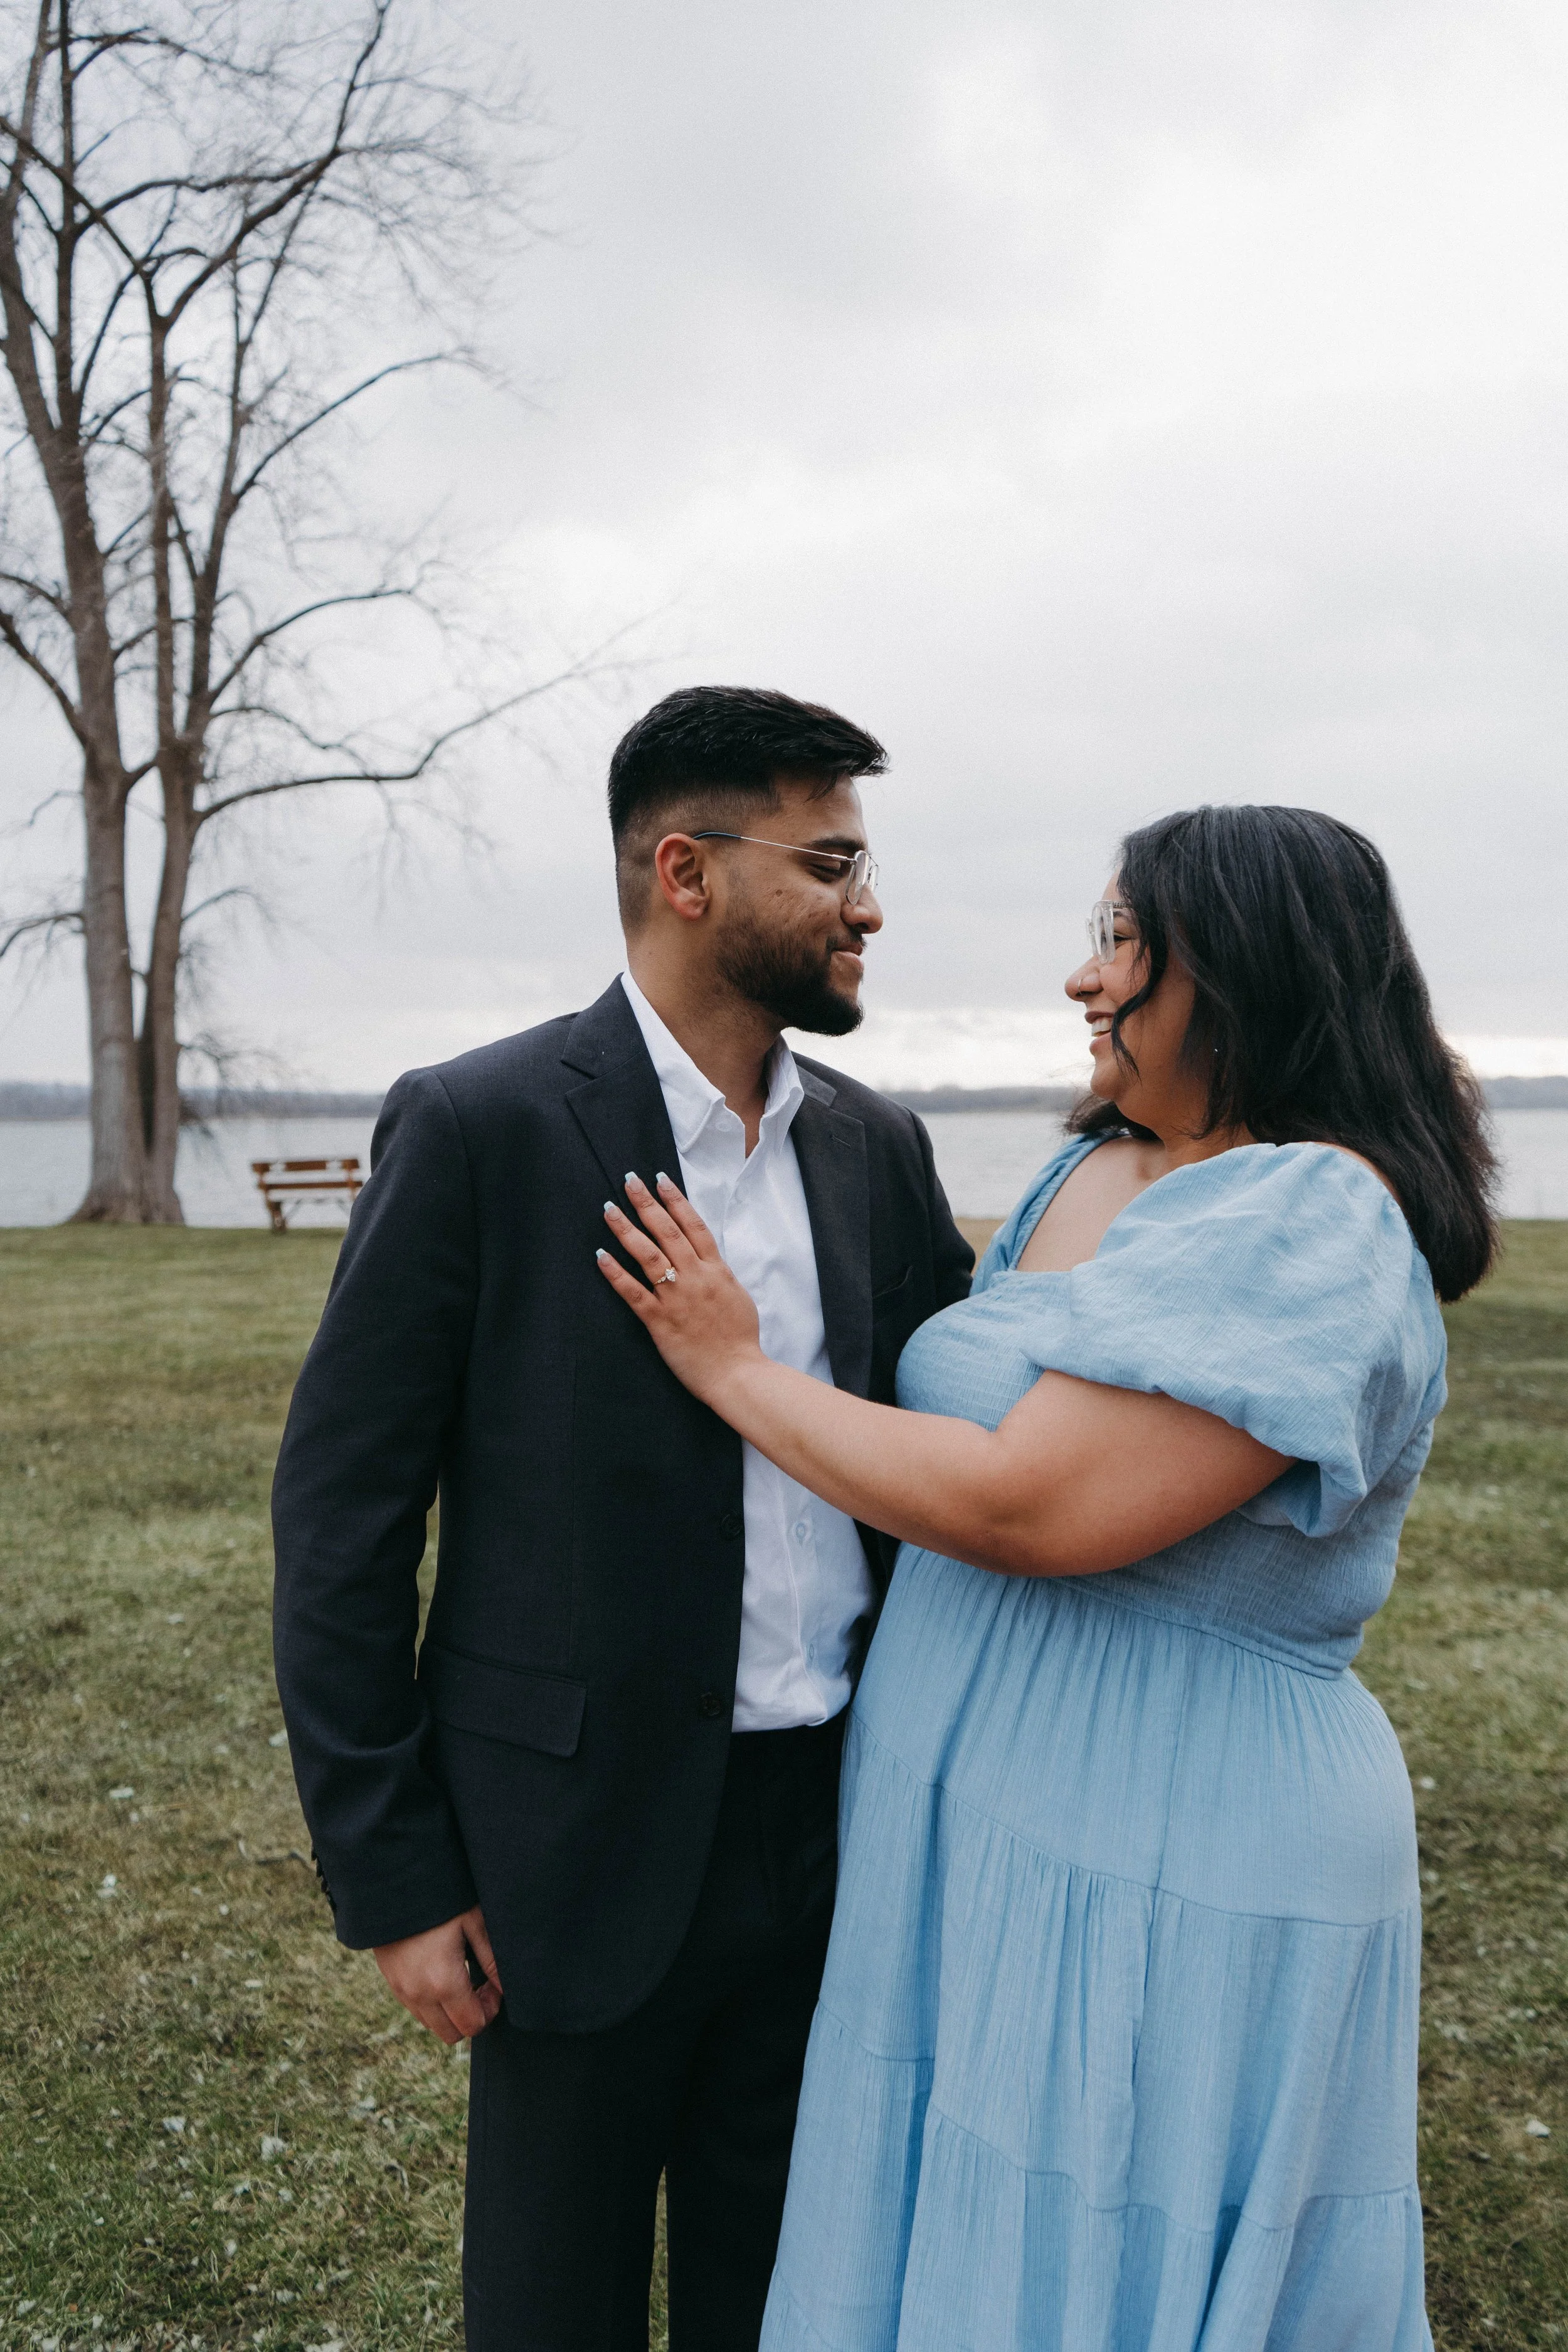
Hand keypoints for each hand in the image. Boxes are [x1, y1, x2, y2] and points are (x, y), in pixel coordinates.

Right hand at [373, 1904, 501, 2044]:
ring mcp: (402, 1991)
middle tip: (479, 1985)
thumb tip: (508, 1988)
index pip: (472, 2026)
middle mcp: (419, 1995)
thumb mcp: (473, 1922)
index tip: (493, 1986)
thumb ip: (493, 1960)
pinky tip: (440, 1974)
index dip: (489, 2010)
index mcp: (443, 1982)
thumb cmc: (440, 1899)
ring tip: (460, 1979)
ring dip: (450, 2012)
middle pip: (452, 2034)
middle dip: (470, 2017)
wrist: (394, 1885)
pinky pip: (416, 2010)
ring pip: (432, 2025)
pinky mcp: (392, 1983)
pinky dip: (433, 2003)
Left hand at [597, 1173, 763, 1402]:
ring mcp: (676, 1298)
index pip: (694, 1226)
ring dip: (626, 1229)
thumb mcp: (738, 1296)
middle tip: (629, 1181)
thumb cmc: (740, 1339)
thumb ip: (720, 1274)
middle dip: (646, 1203)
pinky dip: (615, 1272)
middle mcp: (695, 1278)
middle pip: (668, 1231)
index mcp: (716, 1270)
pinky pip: (633, 1292)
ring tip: (609, 1209)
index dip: (676, 1200)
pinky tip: (600, 1255)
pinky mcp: (660, 1322)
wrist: (738, 1374)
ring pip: (648, 1255)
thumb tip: (707, 1258)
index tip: (660, 1180)